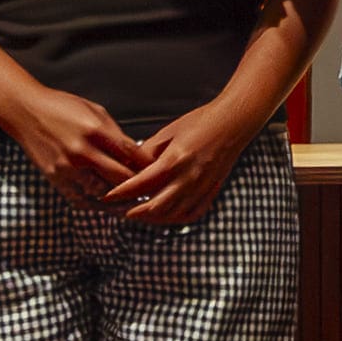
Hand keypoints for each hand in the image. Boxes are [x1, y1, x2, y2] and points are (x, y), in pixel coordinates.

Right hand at [1, 81, 148, 203]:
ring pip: (102, 193)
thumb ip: (115, 134)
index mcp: (95, 130)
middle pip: (120, 178)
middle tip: (149, 189)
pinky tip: (106, 201)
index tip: (157, 170)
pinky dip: (96, 202)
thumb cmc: (63, 108)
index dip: (147, 164)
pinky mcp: (56, 179)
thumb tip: (136, 154)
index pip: (130, 153)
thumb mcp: (94, 111)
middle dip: (137, 184)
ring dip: (118, 197)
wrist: (26, 113)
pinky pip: (82, 199)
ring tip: (131, 199)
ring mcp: (67, 168)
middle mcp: (82, 152)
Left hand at [110, 103, 256, 225]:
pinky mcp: (210, 191)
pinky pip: (191, 214)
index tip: (108, 196)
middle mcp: (188, 178)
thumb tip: (130, 165)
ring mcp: (201, 187)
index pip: (141, 184)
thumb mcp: (169, 132)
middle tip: (119, 210)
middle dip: (134, 212)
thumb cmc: (202, 122)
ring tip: (139, 214)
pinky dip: (175, 218)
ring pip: (172, 214)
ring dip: (152, 218)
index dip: (122, 192)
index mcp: (175, 160)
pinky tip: (166, 215)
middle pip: (155, 207)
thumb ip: (148, 151)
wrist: (233, 124)